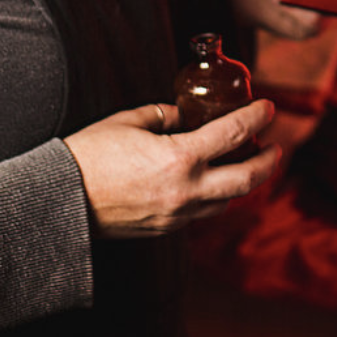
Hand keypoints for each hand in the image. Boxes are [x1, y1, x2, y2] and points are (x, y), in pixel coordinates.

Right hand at [63, 99, 280, 237]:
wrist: (61, 202)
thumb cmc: (88, 158)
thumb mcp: (128, 121)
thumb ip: (164, 115)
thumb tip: (184, 114)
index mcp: (179, 158)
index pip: (233, 134)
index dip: (257, 118)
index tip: (269, 108)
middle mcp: (186, 191)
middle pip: (246, 180)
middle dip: (268, 163)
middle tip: (275, 147)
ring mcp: (177, 214)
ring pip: (227, 201)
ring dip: (244, 183)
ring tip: (248, 164)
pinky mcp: (166, 228)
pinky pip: (203, 213)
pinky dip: (216, 197)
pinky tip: (214, 183)